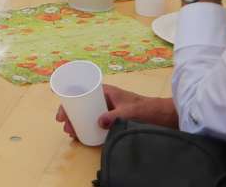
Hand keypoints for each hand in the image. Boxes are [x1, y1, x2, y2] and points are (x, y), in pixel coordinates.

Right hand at [57, 84, 177, 139]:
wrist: (163, 116)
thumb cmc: (146, 109)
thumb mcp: (128, 112)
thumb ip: (113, 116)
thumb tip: (98, 122)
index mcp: (105, 91)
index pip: (80, 93)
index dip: (68, 103)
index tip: (62, 115)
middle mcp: (104, 98)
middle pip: (82, 104)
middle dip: (71, 115)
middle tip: (66, 128)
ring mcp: (108, 108)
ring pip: (88, 113)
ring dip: (78, 122)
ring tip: (72, 133)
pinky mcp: (113, 118)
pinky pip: (96, 121)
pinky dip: (88, 126)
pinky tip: (83, 134)